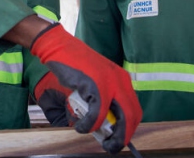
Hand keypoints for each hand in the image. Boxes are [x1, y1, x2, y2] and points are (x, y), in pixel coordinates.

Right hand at [30, 23, 140, 153]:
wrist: (59, 48)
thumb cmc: (74, 66)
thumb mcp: (95, 81)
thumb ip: (103, 99)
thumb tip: (105, 124)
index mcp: (122, 80)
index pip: (134, 109)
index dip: (128, 128)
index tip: (119, 139)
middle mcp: (120, 81)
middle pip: (132, 116)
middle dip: (123, 136)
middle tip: (112, 147)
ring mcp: (110, 83)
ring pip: (120, 118)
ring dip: (110, 135)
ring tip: (99, 141)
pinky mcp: (95, 86)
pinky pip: (97, 114)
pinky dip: (90, 125)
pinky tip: (81, 127)